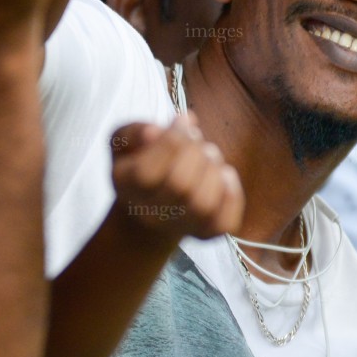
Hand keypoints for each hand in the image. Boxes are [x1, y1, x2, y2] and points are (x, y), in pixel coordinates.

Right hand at [110, 114, 244, 240]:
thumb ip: (135, 131)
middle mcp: (149, 214)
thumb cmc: (139, 165)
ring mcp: (179, 227)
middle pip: (180, 186)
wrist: (150, 208)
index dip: (171, 141)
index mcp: (126, 186)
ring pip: (204, 204)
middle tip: (196, 137)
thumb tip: (155, 132)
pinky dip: (232, 193)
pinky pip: (225, 222)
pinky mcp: (207, 234)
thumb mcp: (124, 141)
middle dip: (195, 152)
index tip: (181, 122)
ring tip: (207, 155)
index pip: (147, 172)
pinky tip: (223, 175)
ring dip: (213, 169)